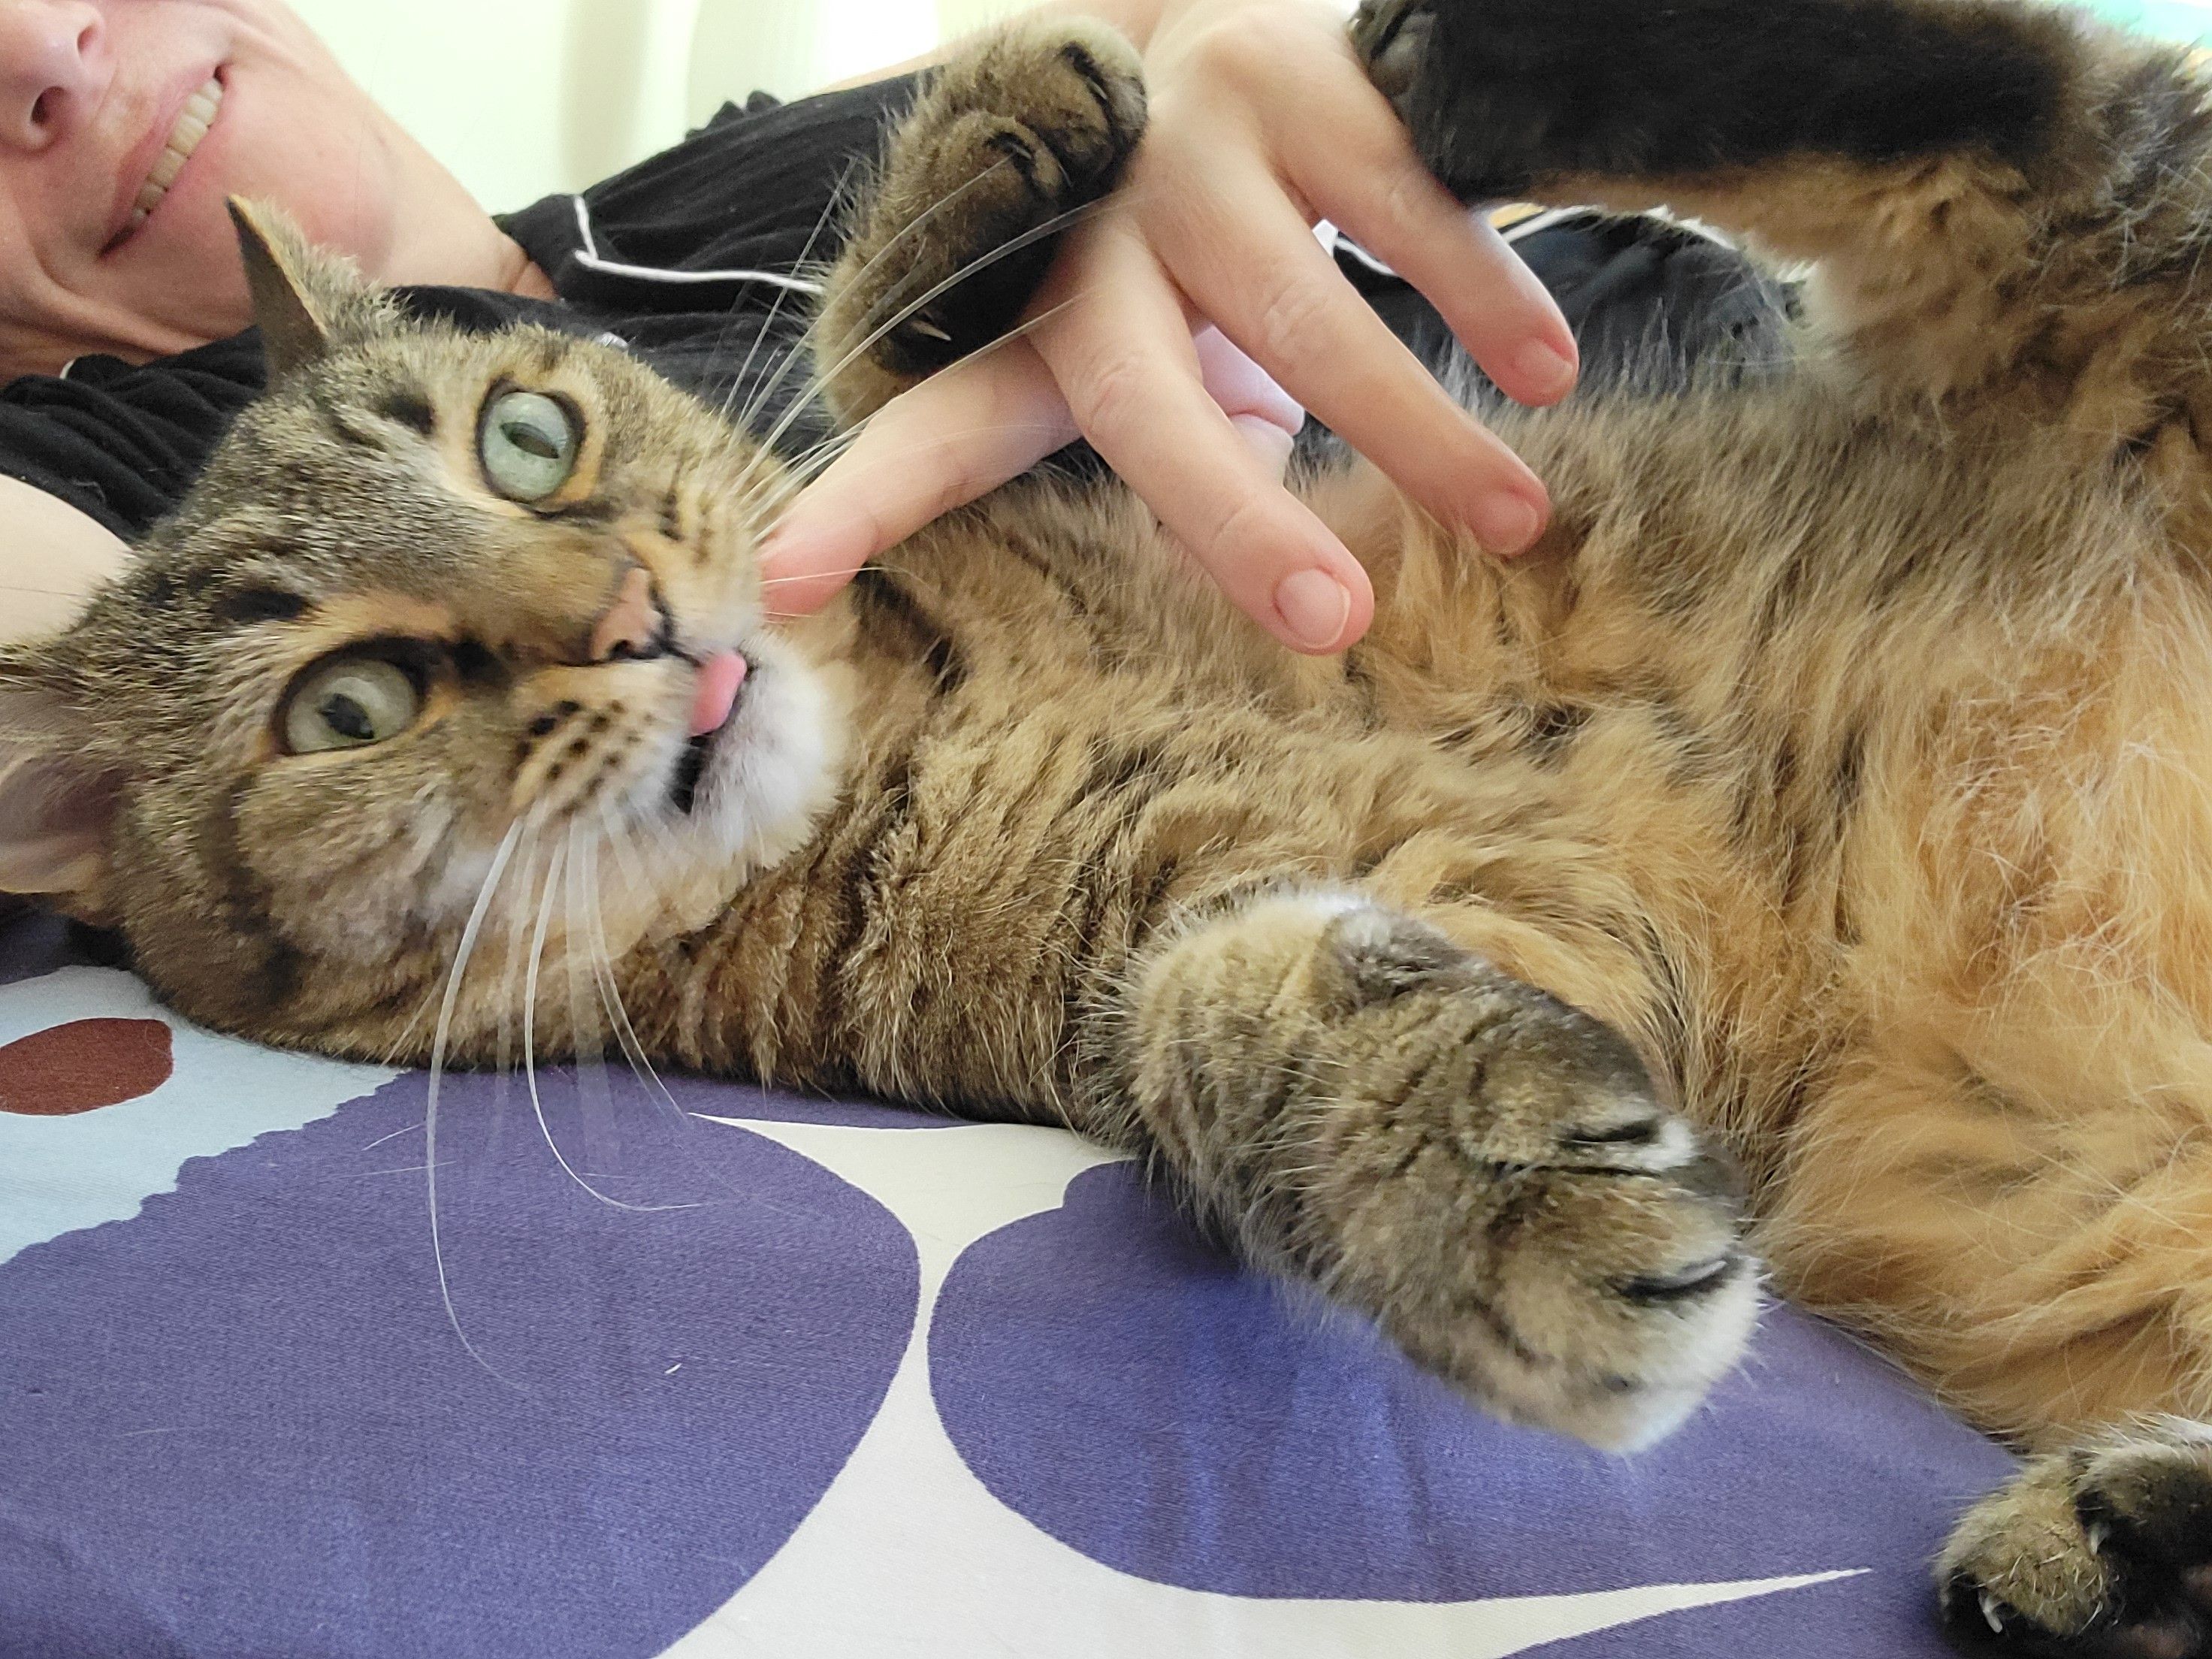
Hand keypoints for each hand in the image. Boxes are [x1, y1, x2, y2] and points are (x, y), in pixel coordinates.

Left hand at [761, 0, 1578, 653]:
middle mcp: (1091, 237)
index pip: (937, 426)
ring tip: (1512, 521)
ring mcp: (1188, 150)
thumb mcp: (1153, 351)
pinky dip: (1485, 296)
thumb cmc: (1183, 245)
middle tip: (1332, 623)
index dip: (862, 508)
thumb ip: (1174, 458)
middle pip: (1142, 399)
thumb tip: (1253, 598)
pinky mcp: (1296, 75)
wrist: (1222, 11)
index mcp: (1033, 322)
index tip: (784, 584)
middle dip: (1234, 517)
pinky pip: (1405, 203)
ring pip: (1301, 305)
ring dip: (1418, 424)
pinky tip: (1546, 372)